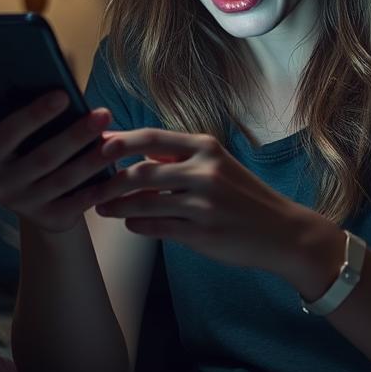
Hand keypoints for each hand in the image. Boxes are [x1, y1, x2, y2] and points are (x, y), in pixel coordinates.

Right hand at [0, 71, 119, 233]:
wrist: (29, 198)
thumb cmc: (13, 148)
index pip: (9, 132)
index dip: (35, 114)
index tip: (64, 93)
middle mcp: (0, 184)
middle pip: (43, 157)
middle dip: (75, 135)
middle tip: (104, 112)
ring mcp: (25, 205)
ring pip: (64, 180)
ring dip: (92, 160)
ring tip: (116, 140)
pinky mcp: (50, 219)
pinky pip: (80, 203)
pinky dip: (100, 187)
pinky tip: (120, 172)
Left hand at [83, 127, 315, 272]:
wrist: (281, 231)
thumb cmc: (244, 196)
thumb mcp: (218, 165)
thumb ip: (179, 158)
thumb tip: (134, 151)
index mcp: (206, 148)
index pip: (152, 138)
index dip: (119, 142)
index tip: (95, 147)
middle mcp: (204, 171)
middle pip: (141, 172)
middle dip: (108, 180)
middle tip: (89, 186)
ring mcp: (203, 203)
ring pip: (144, 202)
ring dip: (117, 206)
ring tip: (101, 207)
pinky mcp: (202, 233)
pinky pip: (157, 227)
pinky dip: (138, 225)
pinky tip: (131, 224)